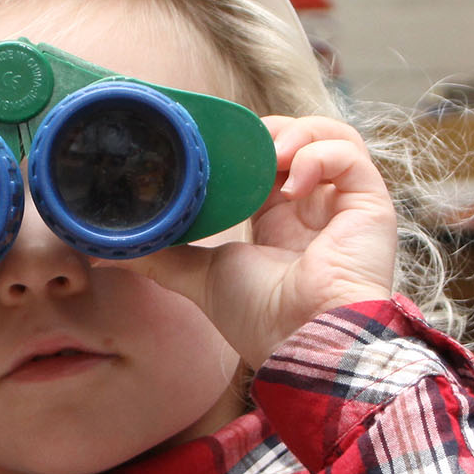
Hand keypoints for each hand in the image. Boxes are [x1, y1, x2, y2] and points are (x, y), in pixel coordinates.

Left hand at [99, 115, 397, 368]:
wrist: (302, 340)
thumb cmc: (260, 318)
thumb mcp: (200, 277)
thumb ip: (160, 257)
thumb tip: (103, 252)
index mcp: (281, 221)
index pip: (269, 161)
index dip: (245, 145)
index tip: (216, 144)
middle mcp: (315, 208)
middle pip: (300, 140)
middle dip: (269, 132)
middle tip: (241, 146)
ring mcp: (344, 205)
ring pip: (331, 136)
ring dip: (296, 133)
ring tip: (271, 152)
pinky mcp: (370, 204)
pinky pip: (350, 154)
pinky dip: (318, 153)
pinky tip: (292, 179)